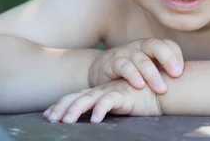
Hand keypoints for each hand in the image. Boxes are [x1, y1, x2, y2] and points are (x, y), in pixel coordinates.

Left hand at [43, 79, 161, 122]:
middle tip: (49, 119)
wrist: (161, 88)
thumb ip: (107, 107)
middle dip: (61, 108)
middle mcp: (102, 91)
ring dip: (75, 110)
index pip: (75, 97)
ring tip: (65, 121)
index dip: (61, 105)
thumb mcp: (120, 103)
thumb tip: (92, 119)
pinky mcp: (124, 94)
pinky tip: (94, 120)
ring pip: (88, 100)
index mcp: (99, 92)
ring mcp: (112, 91)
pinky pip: (109, 102)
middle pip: (76, 98)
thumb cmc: (142, 98)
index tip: (48, 115)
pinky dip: (100, 110)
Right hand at [88, 38, 182, 93]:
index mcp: (151, 47)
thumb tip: (191, 83)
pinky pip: (123, 66)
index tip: (181, 71)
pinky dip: (132, 75)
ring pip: (141, 59)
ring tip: (161, 89)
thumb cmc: (130, 72)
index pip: (168, 45)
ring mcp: (125, 53)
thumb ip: (164, 72)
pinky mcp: (112, 62)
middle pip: (156, 46)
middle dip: (168, 59)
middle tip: (177, 75)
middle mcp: (139, 47)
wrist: (99, 70)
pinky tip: (139, 85)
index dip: (176, 55)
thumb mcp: (148, 69)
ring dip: (152, 73)